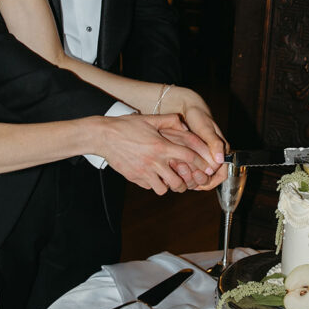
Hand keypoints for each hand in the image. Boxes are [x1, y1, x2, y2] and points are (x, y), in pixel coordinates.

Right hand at [100, 113, 220, 194]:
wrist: (103, 136)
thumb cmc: (126, 126)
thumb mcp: (149, 119)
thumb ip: (169, 120)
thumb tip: (184, 125)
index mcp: (161, 146)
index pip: (188, 157)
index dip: (200, 163)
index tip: (205, 167)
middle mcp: (154, 161)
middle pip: (178, 181)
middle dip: (185, 182)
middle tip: (185, 179)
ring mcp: (143, 171)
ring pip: (163, 189)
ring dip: (168, 185)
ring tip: (168, 179)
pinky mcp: (134, 177)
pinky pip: (149, 187)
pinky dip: (153, 184)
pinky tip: (152, 176)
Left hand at [159, 88, 228, 190]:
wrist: (187, 109)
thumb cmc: (198, 116)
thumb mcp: (205, 129)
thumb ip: (214, 143)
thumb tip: (220, 160)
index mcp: (222, 152)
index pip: (222, 174)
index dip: (211, 179)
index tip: (198, 178)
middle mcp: (214, 157)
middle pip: (209, 179)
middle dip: (198, 181)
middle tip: (186, 176)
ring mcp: (203, 158)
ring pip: (198, 177)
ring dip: (189, 177)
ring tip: (178, 169)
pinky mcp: (192, 158)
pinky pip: (190, 171)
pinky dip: (183, 172)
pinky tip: (174, 168)